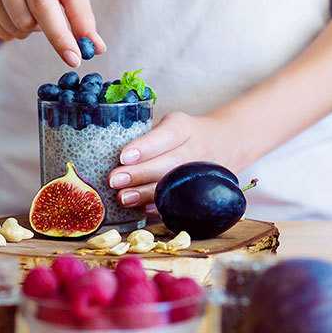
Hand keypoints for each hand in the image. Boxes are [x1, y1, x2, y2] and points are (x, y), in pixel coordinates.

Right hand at [0, 0, 104, 65]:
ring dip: (30, 28)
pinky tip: (16, 10)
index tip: (75, 59)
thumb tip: (96, 48)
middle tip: (50, 8)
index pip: (43, 5)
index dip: (60, 36)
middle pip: (26, 21)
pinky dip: (13, 30)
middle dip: (45, 26)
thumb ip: (83, 16)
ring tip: (32, 5)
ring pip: (12, 29)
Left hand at [108, 112, 237, 207]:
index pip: (167, 135)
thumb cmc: (187, 134)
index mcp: (185, 128)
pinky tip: (142, 208)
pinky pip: (180, 202)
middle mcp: (196, 150)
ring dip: (146, 193)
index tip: (124, 156)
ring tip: (123, 197)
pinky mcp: (201, 191)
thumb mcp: (173, 124)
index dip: (145, 146)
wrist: (227, 142)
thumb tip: (104, 153)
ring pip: (174, 185)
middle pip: (169, 163)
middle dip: (140, 173)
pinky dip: (160, 206)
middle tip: (113, 180)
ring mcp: (201, 173)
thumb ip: (148, 136)